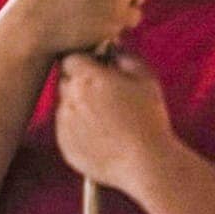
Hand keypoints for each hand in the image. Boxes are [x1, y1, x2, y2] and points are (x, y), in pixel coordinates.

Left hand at [51, 49, 177, 197]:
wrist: (146, 163)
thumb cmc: (150, 120)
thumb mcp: (147, 80)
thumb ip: (127, 58)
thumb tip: (115, 49)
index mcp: (87, 78)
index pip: (71, 59)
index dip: (85, 64)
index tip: (98, 72)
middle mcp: (69, 98)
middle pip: (65, 82)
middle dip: (80, 85)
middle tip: (105, 98)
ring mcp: (64, 124)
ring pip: (65, 108)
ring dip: (80, 109)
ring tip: (109, 122)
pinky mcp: (64, 146)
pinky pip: (67, 132)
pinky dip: (80, 132)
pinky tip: (105, 139)